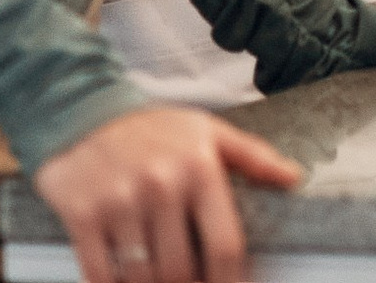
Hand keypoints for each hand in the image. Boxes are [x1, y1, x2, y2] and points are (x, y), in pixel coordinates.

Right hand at [33, 106, 298, 282]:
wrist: (82, 109)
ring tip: (158, 280)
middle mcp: (161, 184)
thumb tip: (294, 178)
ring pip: (142, 279)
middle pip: (182, 271)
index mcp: (199, 167)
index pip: (224, 247)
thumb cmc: (152, 128)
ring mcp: (119, 201)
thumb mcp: (207, 130)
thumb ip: (253, 156)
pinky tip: (123, 280)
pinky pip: (100, 275)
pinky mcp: (82, 215)